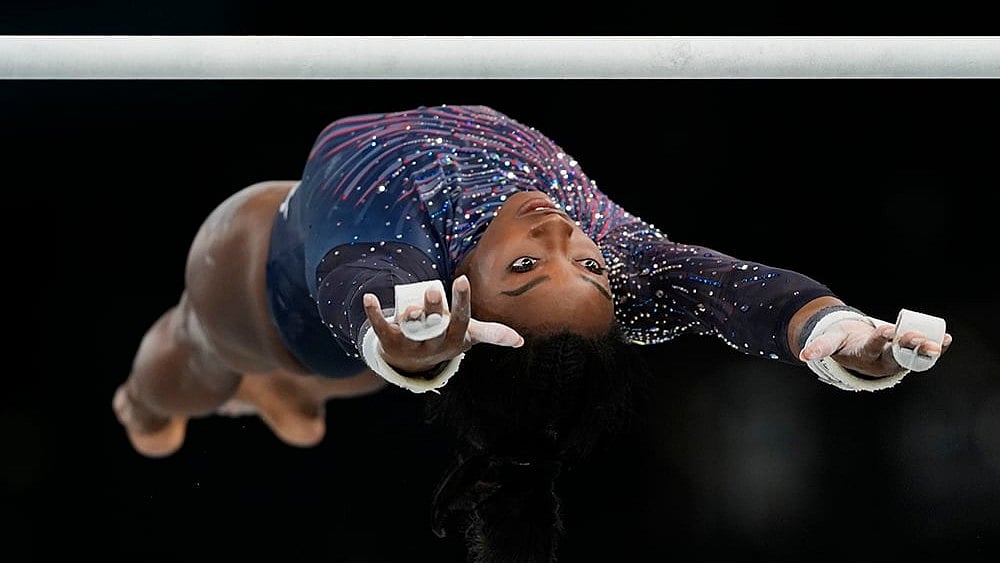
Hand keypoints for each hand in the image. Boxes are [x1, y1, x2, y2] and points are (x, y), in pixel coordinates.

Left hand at [362, 275, 522, 373]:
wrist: (413, 362)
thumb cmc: (445, 340)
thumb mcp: (468, 337)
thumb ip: (492, 335)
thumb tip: (520, 341)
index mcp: (454, 340)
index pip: (460, 320)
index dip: (461, 302)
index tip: (462, 280)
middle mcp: (433, 346)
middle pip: (434, 326)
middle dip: (434, 310)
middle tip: (433, 291)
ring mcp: (410, 345)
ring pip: (411, 330)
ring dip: (409, 317)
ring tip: (410, 306)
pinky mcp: (389, 342)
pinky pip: (381, 328)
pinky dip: (373, 313)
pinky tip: (368, 298)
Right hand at [799, 318, 952, 377]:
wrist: (856, 350)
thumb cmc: (844, 342)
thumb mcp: (831, 342)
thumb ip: (820, 347)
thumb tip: (803, 355)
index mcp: (864, 354)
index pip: (873, 348)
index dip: (880, 340)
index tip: (886, 330)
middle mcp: (882, 359)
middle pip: (897, 355)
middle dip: (908, 347)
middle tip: (918, 339)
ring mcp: (897, 358)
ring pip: (913, 356)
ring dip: (926, 351)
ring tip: (937, 344)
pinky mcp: (907, 355)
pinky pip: (923, 353)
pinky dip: (936, 347)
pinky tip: (946, 339)